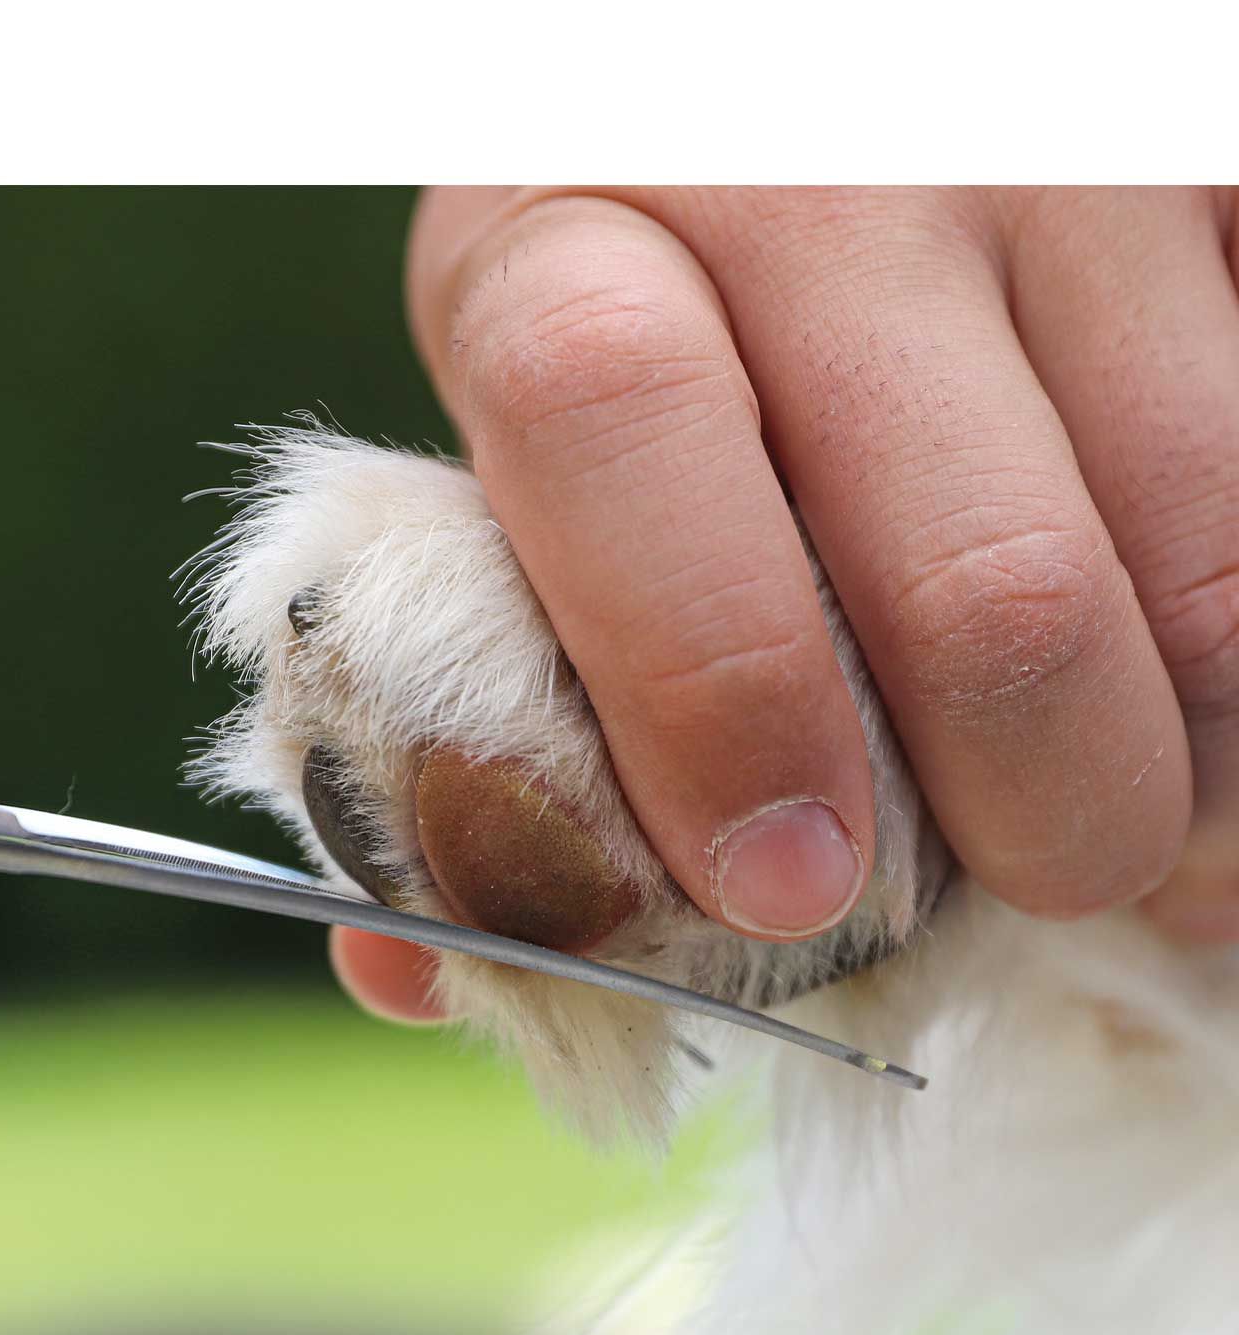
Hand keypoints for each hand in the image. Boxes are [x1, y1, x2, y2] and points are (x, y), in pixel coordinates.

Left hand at [339, 187, 1238, 1018]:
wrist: (793, 113)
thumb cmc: (634, 330)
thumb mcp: (509, 464)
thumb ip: (467, 700)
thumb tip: (420, 977)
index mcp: (573, 244)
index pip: (617, 422)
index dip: (711, 694)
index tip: (782, 889)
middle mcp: (825, 170)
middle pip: (986, 571)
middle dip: (1028, 816)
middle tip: (1019, 887)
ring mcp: (1060, 155)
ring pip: (1201, 544)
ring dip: (1185, 752)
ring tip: (1135, 813)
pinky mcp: (1224, 171)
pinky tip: (1194, 695)